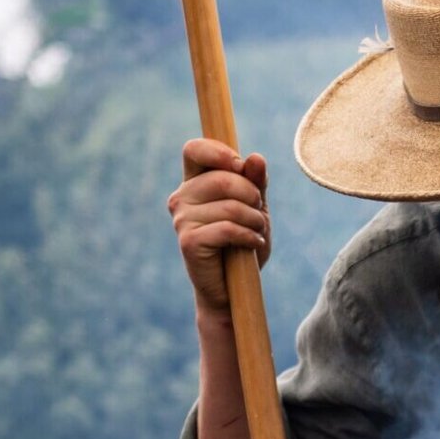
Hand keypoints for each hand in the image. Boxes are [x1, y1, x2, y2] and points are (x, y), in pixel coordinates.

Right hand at [167, 138, 270, 318]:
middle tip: (257, 215)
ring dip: (255, 220)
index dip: (220, 152)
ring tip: (256, 232)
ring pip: (230, 205)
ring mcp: (182, 219)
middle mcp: (182, 197)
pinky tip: (253, 244)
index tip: (241, 167)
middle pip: (224, 178)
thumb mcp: (255, 209)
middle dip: (253, 196)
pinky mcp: (188, 241)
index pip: (195, 149)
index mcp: (195, 183)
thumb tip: (255, 157)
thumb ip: (255, 183)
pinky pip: (227, 228)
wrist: (233, 289)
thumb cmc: (243, 244)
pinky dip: (249, 236)